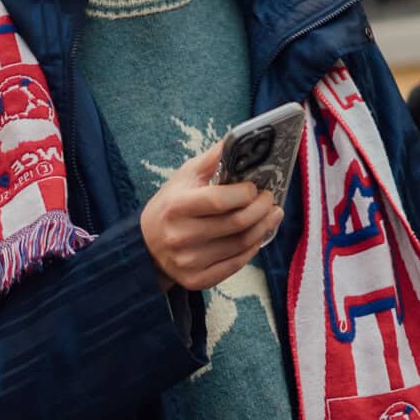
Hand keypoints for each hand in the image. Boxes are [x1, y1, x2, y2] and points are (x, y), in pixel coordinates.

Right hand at [141, 148, 282, 291]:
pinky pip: (235, 265)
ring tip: (272, 215)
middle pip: (236, 223)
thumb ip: (211, 160)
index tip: (255, 188)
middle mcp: (181, 236)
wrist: (147, 247)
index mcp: (176, 207)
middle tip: (270, 199)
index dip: (244, 193)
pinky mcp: (197, 280)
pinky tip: (258, 236)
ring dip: (263, 228)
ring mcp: (189, 261)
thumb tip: (238, 140)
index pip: (219, 201)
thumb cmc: (170, 207)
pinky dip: (252, 249)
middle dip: (261, 209)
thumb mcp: (183, 178)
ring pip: (240, 245)